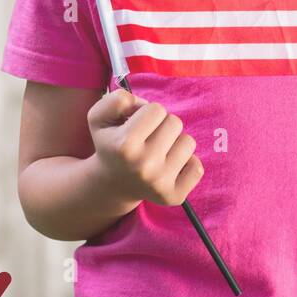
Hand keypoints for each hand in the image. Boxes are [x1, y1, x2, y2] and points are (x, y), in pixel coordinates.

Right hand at [87, 88, 203, 206]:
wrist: (112, 184)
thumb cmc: (111, 143)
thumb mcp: (100, 117)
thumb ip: (116, 100)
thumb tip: (142, 104)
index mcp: (124, 145)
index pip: (157, 109)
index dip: (147, 113)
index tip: (137, 125)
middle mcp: (143, 166)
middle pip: (175, 123)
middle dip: (162, 126)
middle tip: (148, 139)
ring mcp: (160, 184)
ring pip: (188, 142)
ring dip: (175, 142)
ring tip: (157, 152)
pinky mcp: (174, 196)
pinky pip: (197, 167)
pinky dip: (186, 163)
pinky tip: (168, 167)